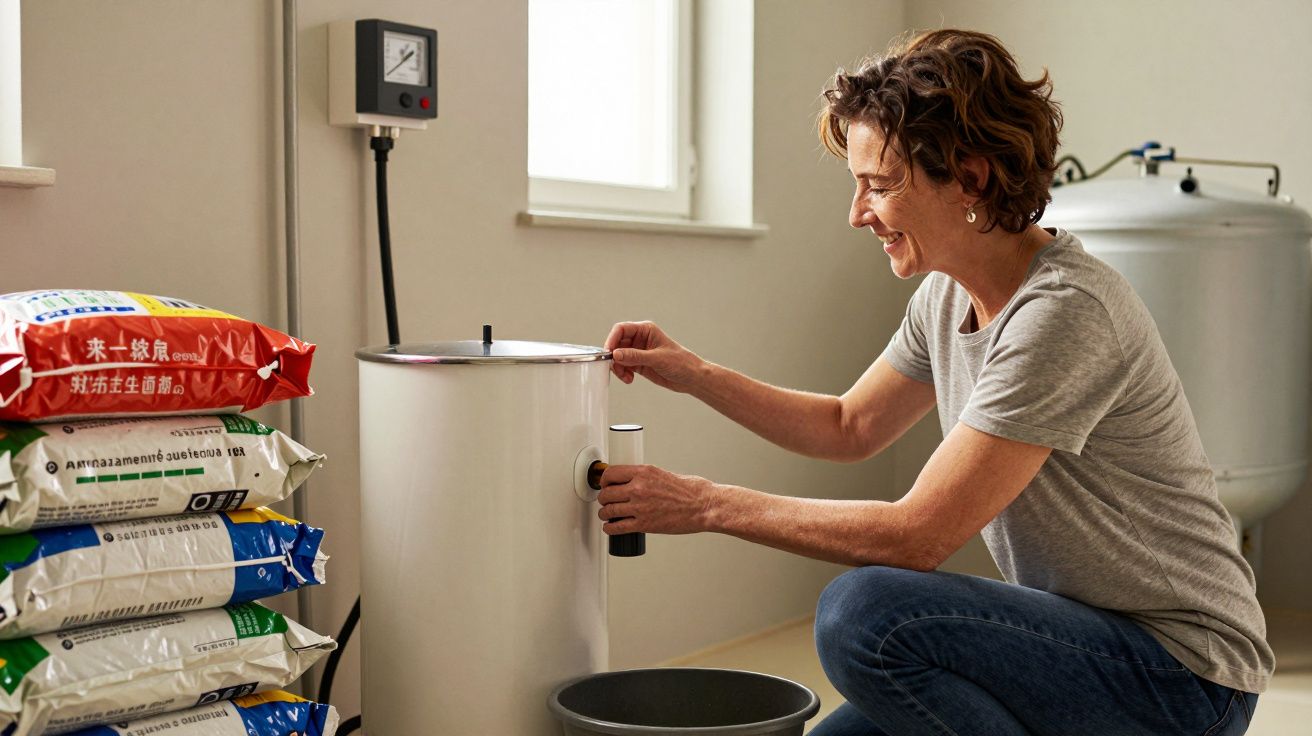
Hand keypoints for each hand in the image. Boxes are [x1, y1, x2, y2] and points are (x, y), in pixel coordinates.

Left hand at [597, 464, 717, 534]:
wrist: (703, 506)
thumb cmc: (690, 491)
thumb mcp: (664, 474)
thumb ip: (646, 478)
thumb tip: (632, 481)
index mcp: (644, 472)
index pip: (611, 473)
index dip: (604, 480)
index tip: (605, 484)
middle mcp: (639, 488)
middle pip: (606, 493)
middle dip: (603, 498)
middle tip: (605, 501)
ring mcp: (640, 507)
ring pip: (609, 510)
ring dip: (604, 514)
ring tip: (607, 515)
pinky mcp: (644, 524)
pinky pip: (617, 527)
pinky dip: (610, 528)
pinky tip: (610, 527)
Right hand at [603, 321, 703, 392]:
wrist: (690, 377)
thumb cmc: (681, 362)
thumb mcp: (657, 359)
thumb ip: (635, 356)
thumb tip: (616, 355)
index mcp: (646, 330)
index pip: (621, 329)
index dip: (612, 339)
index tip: (609, 352)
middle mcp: (640, 339)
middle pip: (617, 344)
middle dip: (614, 357)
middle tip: (616, 367)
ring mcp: (638, 352)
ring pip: (618, 357)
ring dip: (618, 367)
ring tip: (626, 376)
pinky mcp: (638, 364)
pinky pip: (623, 366)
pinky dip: (622, 373)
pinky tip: (629, 379)